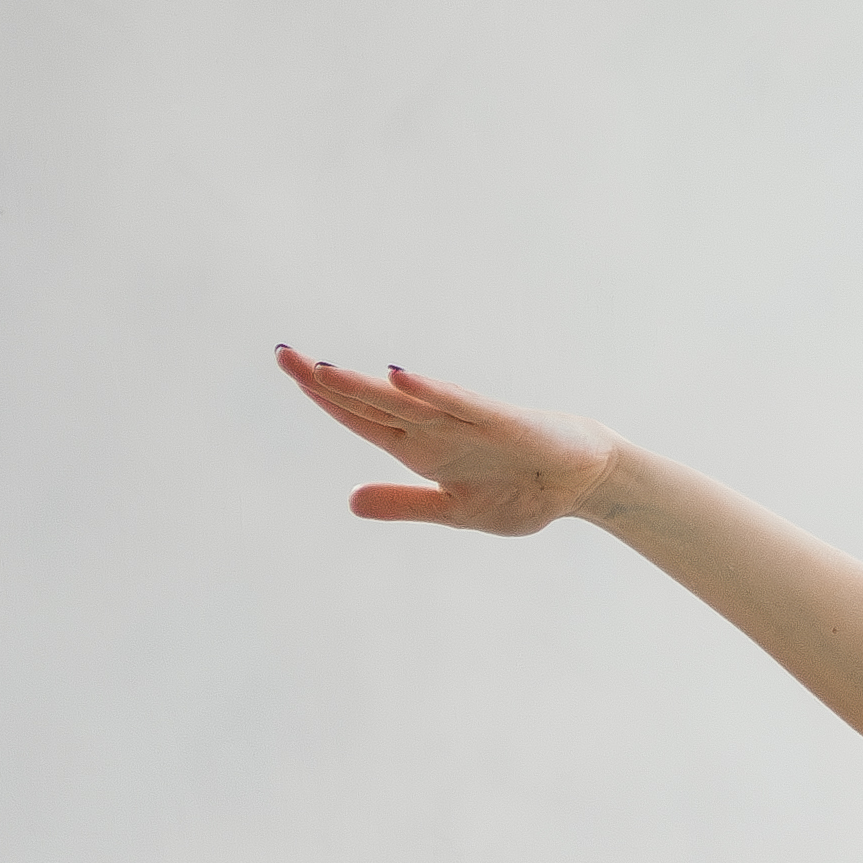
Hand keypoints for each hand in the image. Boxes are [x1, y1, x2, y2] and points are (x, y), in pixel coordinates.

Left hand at [273, 348, 627, 535]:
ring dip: (364, 385)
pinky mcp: (499, 421)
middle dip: (326, 380)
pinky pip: (460, 404)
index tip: (288, 371)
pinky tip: (400, 379)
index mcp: (418, 449)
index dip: (323, 398)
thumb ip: (404, 503)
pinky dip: (431, 392)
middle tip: (281, 352)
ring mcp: (464, 421)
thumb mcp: (454, 509)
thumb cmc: (520, 490)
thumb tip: (349, 502)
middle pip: (370, 401)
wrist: (581, 480)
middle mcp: (433, 428)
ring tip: (320, 369)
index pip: (360, 419)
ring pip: (404, 401)